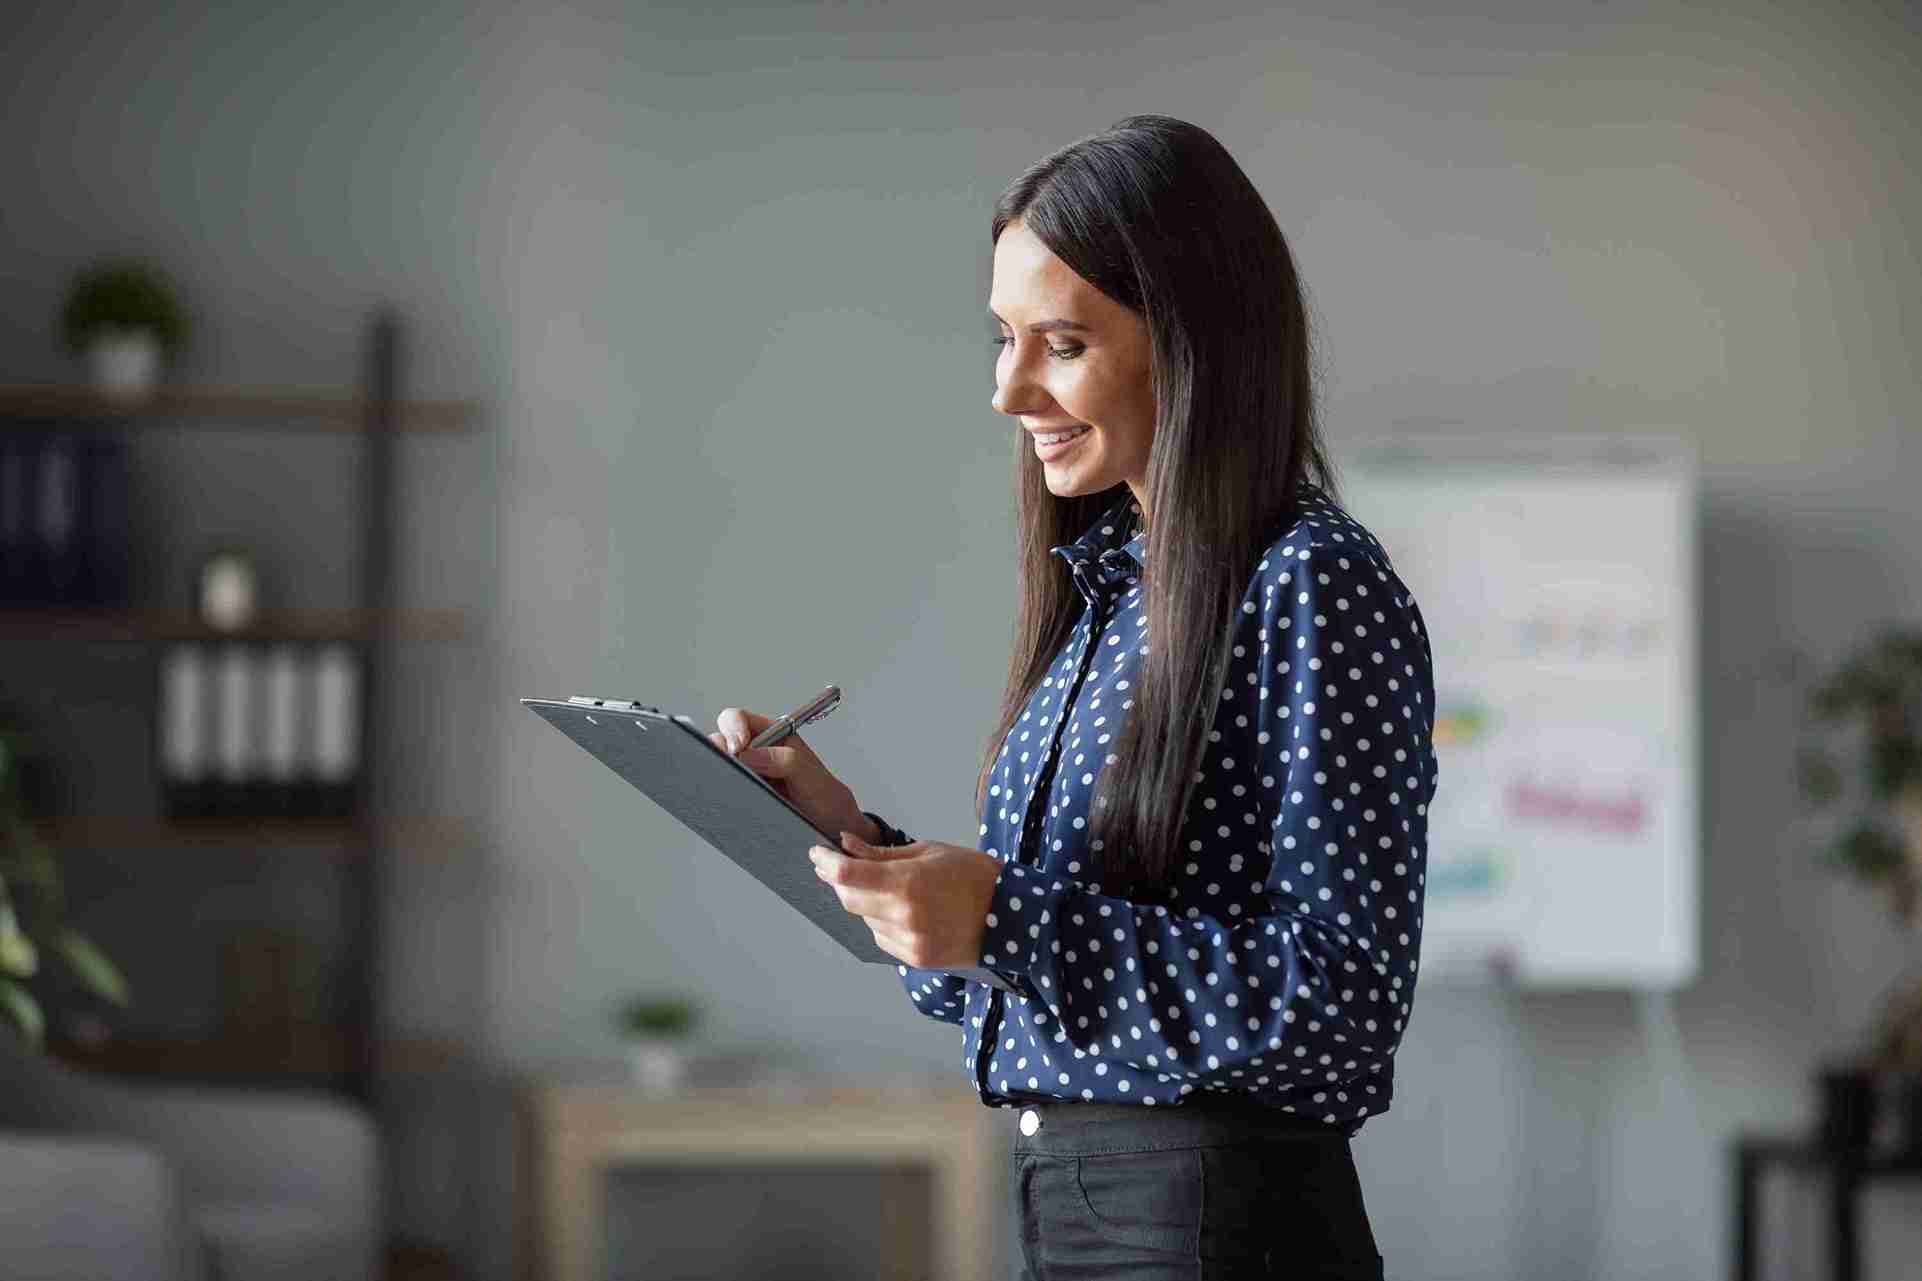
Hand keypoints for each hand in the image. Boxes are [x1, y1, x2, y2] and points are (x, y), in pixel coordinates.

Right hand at [709, 706, 869, 840]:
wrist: (830, 830)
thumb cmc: (827, 800)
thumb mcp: (813, 778)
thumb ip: (788, 761)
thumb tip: (750, 755)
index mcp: (773, 736)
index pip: (740, 719)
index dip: (733, 727)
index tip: (738, 746)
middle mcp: (756, 753)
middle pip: (721, 739)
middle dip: (717, 749)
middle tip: (727, 766)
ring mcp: (747, 775)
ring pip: (718, 766)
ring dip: (718, 772)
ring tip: (728, 785)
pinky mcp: (741, 796)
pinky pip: (722, 790)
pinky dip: (719, 793)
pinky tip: (728, 801)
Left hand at [808, 833, 1004, 970]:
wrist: (1012, 917)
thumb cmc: (975, 876)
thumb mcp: (929, 852)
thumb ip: (882, 854)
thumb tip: (846, 845)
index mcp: (908, 882)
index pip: (847, 874)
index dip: (825, 862)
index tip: (817, 853)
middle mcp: (904, 915)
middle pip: (849, 899)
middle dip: (842, 882)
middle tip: (844, 867)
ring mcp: (909, 941)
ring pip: (865, 920)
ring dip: (866, 903)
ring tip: (893, 890)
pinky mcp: (915, 958)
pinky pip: (881, 938)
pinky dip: (883, 923)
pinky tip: (905, 912)